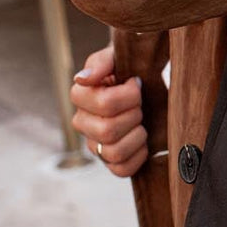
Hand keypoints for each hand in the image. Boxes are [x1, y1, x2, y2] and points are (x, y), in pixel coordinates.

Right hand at [69, 41, 148, 177]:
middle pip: (108, 130)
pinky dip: (138, 155)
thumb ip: (101, 62)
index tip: (136, 84)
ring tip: (141, 121)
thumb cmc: (129, 69)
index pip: (104, 104)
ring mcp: (94, 144)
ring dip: (137, 135)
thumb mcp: (117, 57)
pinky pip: (121, 169)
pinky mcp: (110, 161)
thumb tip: (82, 79)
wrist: (146, 83)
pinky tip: (143, 140)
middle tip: (140, 104)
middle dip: (134, 115)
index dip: (129, 95)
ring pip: (113, 152)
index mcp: (81, 96)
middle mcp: (82, 122)